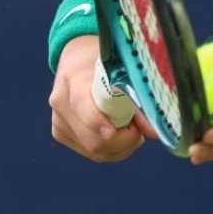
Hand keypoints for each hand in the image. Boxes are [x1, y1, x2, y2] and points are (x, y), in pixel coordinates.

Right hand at [48, 36, 157, 162]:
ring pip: (95, 151)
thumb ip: (139, 98)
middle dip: (124, 140)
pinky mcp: (61, 133)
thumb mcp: (125, 70)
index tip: (113, 131)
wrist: (79, 61)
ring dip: (121, 146)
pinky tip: (119, 134)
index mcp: (75, 77)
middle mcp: (62, 102)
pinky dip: (112, 149)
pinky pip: (92, 152)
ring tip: (131, 128)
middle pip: (93, 139)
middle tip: (139, 128)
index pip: (82, 104)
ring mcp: (59, 120)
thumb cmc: (106, 61)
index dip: (97, 121)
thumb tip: (153, 131)